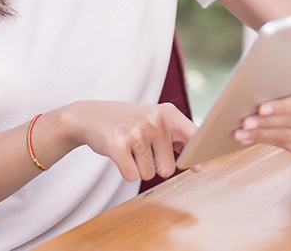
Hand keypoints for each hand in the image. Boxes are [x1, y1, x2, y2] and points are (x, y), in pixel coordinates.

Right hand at [66, 101, 196, 181]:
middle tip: (141, 147)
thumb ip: (180, 142)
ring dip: (138, 167)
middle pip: (168, 169)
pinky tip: (120, 154)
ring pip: (149, 174)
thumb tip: (198, 168)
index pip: (194, 138)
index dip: (198, 155)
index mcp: (168, 113)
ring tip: (129, 147)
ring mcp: (136, 132)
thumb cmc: (130, 122)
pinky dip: (126, 171)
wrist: (91, 115)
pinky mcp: (118, 145)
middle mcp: (154, 121)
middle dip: (155, 165)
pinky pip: (132, 176)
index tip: (200, 166)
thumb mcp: (157, 123)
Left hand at [232, 86, 290, 159]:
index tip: (260, 108)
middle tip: (245, 122)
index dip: (281, 106)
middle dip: (267, 122)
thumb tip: (258, 89)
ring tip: (241, 132)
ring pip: (288, 137)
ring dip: (262, 135)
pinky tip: (250, 138)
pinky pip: (286, 147)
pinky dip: (266, 141)